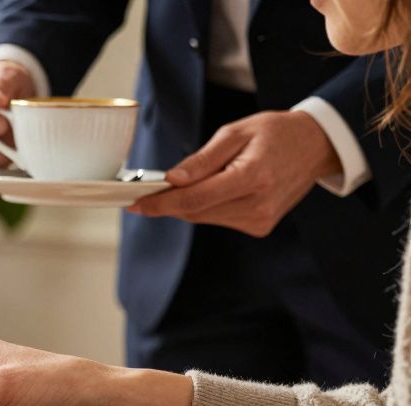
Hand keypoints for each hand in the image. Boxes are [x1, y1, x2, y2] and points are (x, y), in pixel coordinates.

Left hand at [128, 111, 340, 236]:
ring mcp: (261, 220)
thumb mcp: (236, 133)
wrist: (316, 146)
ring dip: (190, 202)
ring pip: (204, 217)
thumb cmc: (276, 133)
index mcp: (253, 177)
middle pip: (195, 211)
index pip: (195, 199)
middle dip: (170, 201)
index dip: (161, 203)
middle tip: (151, 188)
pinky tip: (221, 187)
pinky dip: (209, 206)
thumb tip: (173, 180)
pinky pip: (219, 219)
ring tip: (202, 177)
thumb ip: (203, 159)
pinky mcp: (260, 227)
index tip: (135, 204)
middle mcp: (258, 204)